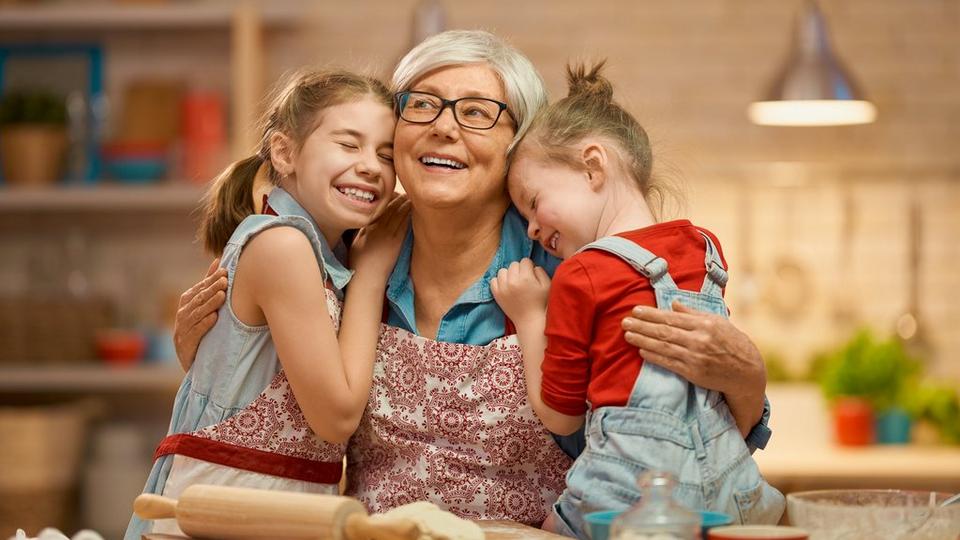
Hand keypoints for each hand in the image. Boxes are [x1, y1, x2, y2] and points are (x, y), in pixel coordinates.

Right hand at [174, 258, 227, 370]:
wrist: (190, 358)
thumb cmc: (199, 326)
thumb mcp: (203, 304)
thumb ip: (208, 284)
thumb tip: (218, 261)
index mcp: (187, 302)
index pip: (200, 288)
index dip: (211, 279)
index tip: (225, 271)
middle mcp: (183, 313)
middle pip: (199, 298)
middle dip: (212, 288)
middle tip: (225, 280)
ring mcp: (183, 329)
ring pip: (197, 314)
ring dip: (210, 304)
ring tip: (222, 295)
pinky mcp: (186, 344)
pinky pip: (195, 332)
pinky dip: (204, 325)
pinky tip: (213, 318)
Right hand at [349, 196, 410, 278]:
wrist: (366, 277)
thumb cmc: (359, 263)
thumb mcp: (356, 243)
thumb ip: (363, 231)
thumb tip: (367, 222)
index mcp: (368, 227)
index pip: (379, 209)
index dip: (387, 200)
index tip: (393, 194)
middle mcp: (378, 228)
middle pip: (390, 209)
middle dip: (398, 199)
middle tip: (406, 191)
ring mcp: (388, 235)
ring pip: (398, 215)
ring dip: (405, 204)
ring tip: (412, 197)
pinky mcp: (396, 243)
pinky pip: (404, 225)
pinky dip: (409, 216)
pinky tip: (414, 209)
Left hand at [490, 258, 550, 326]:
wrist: (530, 321)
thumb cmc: (541, 303)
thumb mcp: (547, 285)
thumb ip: (540, 271)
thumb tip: (532, 266)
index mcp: (526, 278)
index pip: (524, 261)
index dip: (529, 266)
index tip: (531, 275)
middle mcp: (512, 281)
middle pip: (513, 264)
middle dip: (519, 269)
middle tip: (524, 280)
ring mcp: (502, 288)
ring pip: (502, 271)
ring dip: (509, 274)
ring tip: (514, 283)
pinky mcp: (496, 295)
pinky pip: (493, 280)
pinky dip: (499, 282)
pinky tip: (507, 287)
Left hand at [620, 300, 765, 398]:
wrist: (747, 371)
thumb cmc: (732, 342)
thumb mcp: (717, 322)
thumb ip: (694, 313)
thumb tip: (674, 304)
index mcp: (705, 324)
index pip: (671, 318)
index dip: (651, 314)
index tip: (636, 310)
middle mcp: (699, 340)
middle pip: (664, 332)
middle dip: (642, 326)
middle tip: (625, 322)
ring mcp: (695, 357)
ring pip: (664, 347)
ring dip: (643, 341)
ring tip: (628, 335)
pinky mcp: (693, 373)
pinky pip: (669, 363)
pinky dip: (654, 357)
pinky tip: (642, 351)